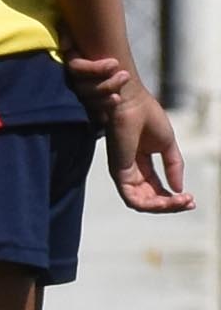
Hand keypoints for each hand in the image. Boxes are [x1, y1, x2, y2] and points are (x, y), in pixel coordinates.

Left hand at [96, 68, 191, 214]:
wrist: (131, 103)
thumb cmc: (146, 117)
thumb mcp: (167, 146)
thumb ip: (174, 167)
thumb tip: (179, 189)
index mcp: (141, 165)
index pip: (156, 189)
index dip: (173, 198)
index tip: (191, 199)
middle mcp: (130, 172)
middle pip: (150, 200)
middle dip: (172, 205)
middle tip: (189, 202)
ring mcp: (123, 173)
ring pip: (142, 203)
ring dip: (165, 206)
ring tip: (182, 201)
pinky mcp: (118, 173)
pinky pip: (133, 199)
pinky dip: (153, 204)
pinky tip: (170, 198)